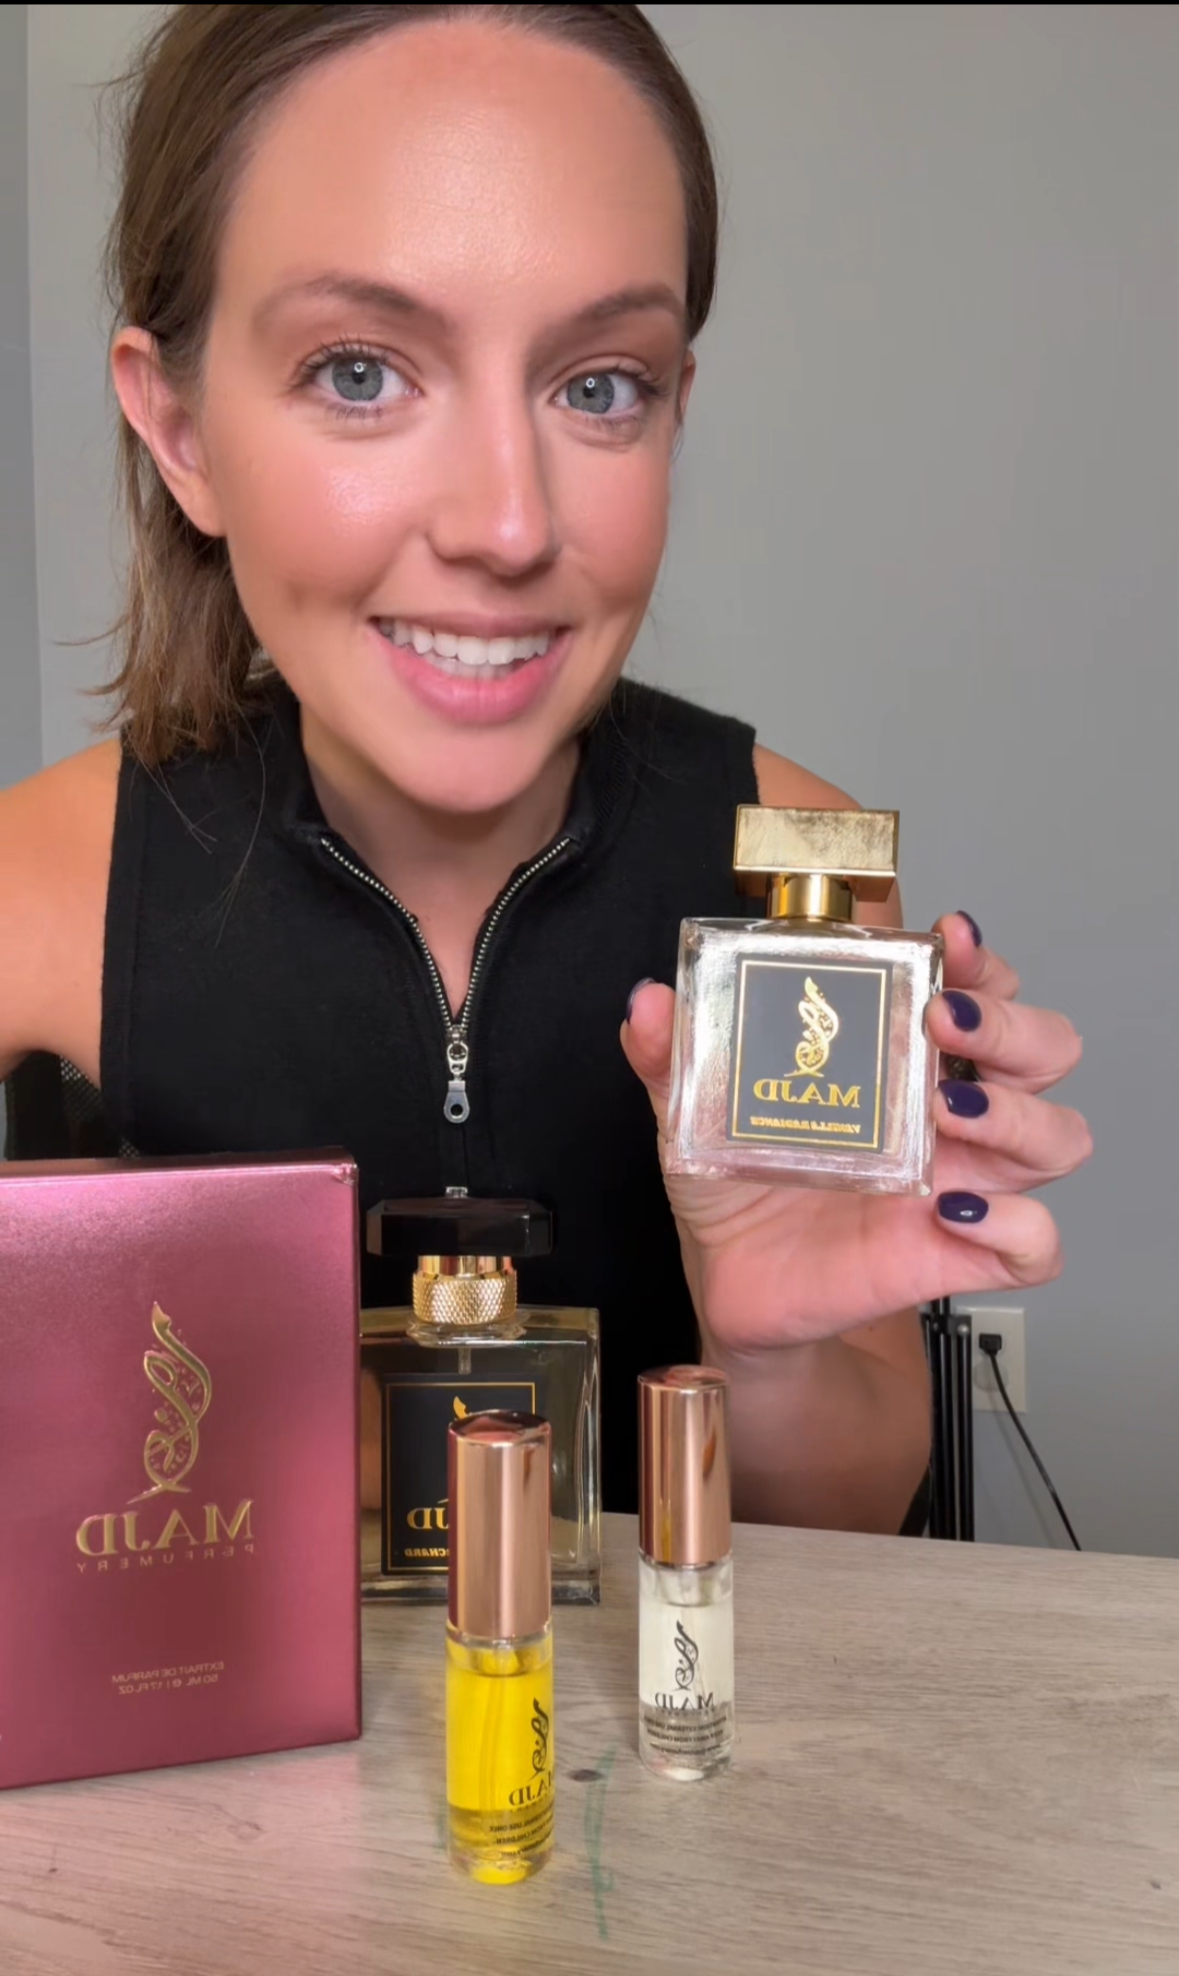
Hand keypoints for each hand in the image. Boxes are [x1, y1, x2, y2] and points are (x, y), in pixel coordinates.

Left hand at [620, 912, 1091, 1354]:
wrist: (731, 1278)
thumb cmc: (738, 1178)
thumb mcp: (694, 1105)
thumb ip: (672, 1052)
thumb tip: (651, 1001)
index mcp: (904, 1053)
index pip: (982, 985)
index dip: (981, 958)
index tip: (949, 937)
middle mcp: (951, 1108)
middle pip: (1046, 1047)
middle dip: (1012, 1022)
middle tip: (941, 1022)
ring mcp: (967, 1180)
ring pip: (1060, 1136)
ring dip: (1019, 1114)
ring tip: (946, 1111)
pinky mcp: (962, 1255)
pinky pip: (1037, 1245)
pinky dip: (1014, 1225)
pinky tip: (951, 1209)